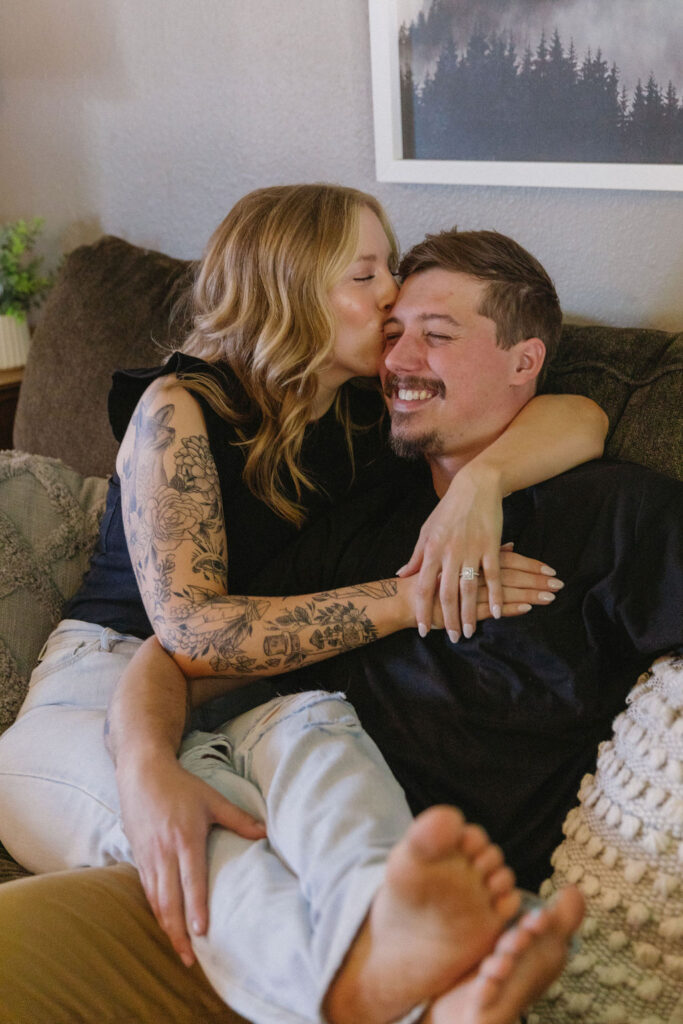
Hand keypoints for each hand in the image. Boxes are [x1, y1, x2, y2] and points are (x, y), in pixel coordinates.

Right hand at [117, 753, 265, 966]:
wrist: (142, 773)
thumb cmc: (181, 786)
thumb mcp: (212, 798)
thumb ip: (238, 818)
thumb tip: (265, 832)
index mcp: (185, 839)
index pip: (191, 879)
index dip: (194, 907)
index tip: (201, 932)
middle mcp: (164, 852)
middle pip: (169, 899)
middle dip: (178, 932)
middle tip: (189, 958)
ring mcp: (149, 857)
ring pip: (155, 900)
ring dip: (166, 927)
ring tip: (179, 951)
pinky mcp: (139, 857)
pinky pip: (146, 890)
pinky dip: (155, 911)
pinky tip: (164, 925)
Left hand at [398, 464, 506, 639]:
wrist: (476, 486)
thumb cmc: (448, 509)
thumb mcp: (427, 530)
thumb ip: (417, 555)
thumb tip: (402, 574)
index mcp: (431, 550)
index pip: (424, 587)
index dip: (423, 610)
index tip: (423, 630)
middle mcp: (449, 553)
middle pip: (446, 593)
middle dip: (448, 619)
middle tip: (452, 638)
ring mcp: (471, 550)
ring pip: (468, 589)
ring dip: (469, 613)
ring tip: (469, 632)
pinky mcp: (491, 546)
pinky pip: (493, 576)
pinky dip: (495, 595)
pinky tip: (496, 612)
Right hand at [424, 547, 562, 631]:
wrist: (401, 596)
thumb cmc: (425, 580)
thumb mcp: (458, 552)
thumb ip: (483, 549)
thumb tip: (510, 547)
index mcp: (473, 554)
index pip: (510, 560)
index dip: (531, 565)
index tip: (551, 570)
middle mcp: (474, 568)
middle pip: (513, 574)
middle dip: (537, 580)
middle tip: (560, 584)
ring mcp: (469, 587)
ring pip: (506, 589)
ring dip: (530, 593)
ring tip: (552, 596)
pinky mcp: (464, 605)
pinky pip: (491, 606)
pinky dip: (509, 606)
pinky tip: (528, 607)